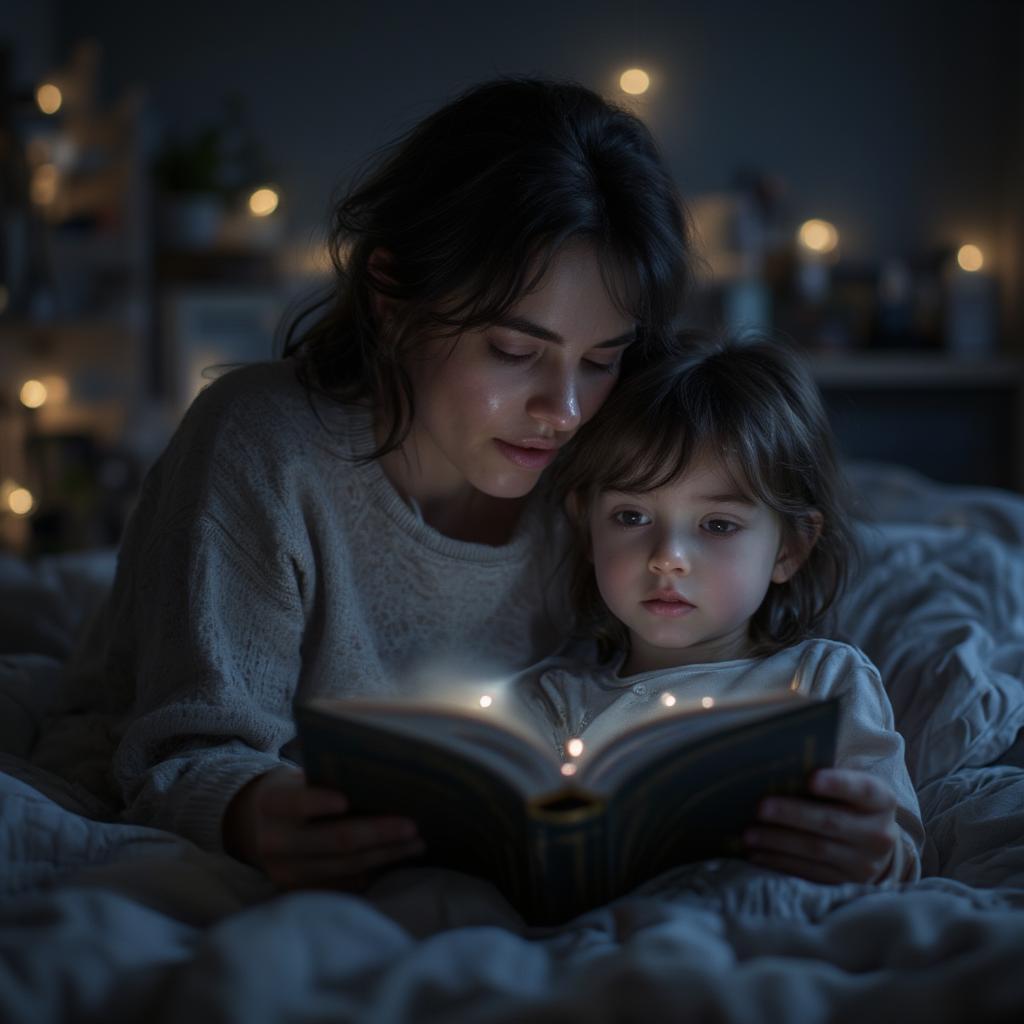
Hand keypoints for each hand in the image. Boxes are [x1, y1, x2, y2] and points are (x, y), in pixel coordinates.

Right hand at [223, 765, 425, 890]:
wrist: (257, 826)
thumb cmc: (293, 792)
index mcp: (272, 804)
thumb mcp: (297, 778)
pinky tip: (398, 858)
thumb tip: (381, 781)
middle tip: (413, 826)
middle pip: (333, 841)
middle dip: (378, 833)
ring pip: (344, 867)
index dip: (318, 802)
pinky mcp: (300, 891)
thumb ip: (326, 780)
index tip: (347, 799)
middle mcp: (274, 842)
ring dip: (385, 855)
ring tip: (417, 843)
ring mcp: (286, 873)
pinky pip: (344, 884)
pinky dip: (374, 871)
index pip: (296, 803)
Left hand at [742, 768, 898, 883]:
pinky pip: (808, 872)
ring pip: (816, 850)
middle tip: (761, 807)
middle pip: (832, 822)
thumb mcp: (852, 787)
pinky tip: (756, 853)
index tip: (811, 778)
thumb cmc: (850, 803)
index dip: (838, 784)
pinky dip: (779, 861)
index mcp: (881, 801)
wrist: (875, 847)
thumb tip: (781, 768)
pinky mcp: (844, 882)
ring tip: (749, 834)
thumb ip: (826, 776)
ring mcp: (862, 863)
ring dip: (778, 841)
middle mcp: (878, 834)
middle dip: (793, 814)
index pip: (863, 790)